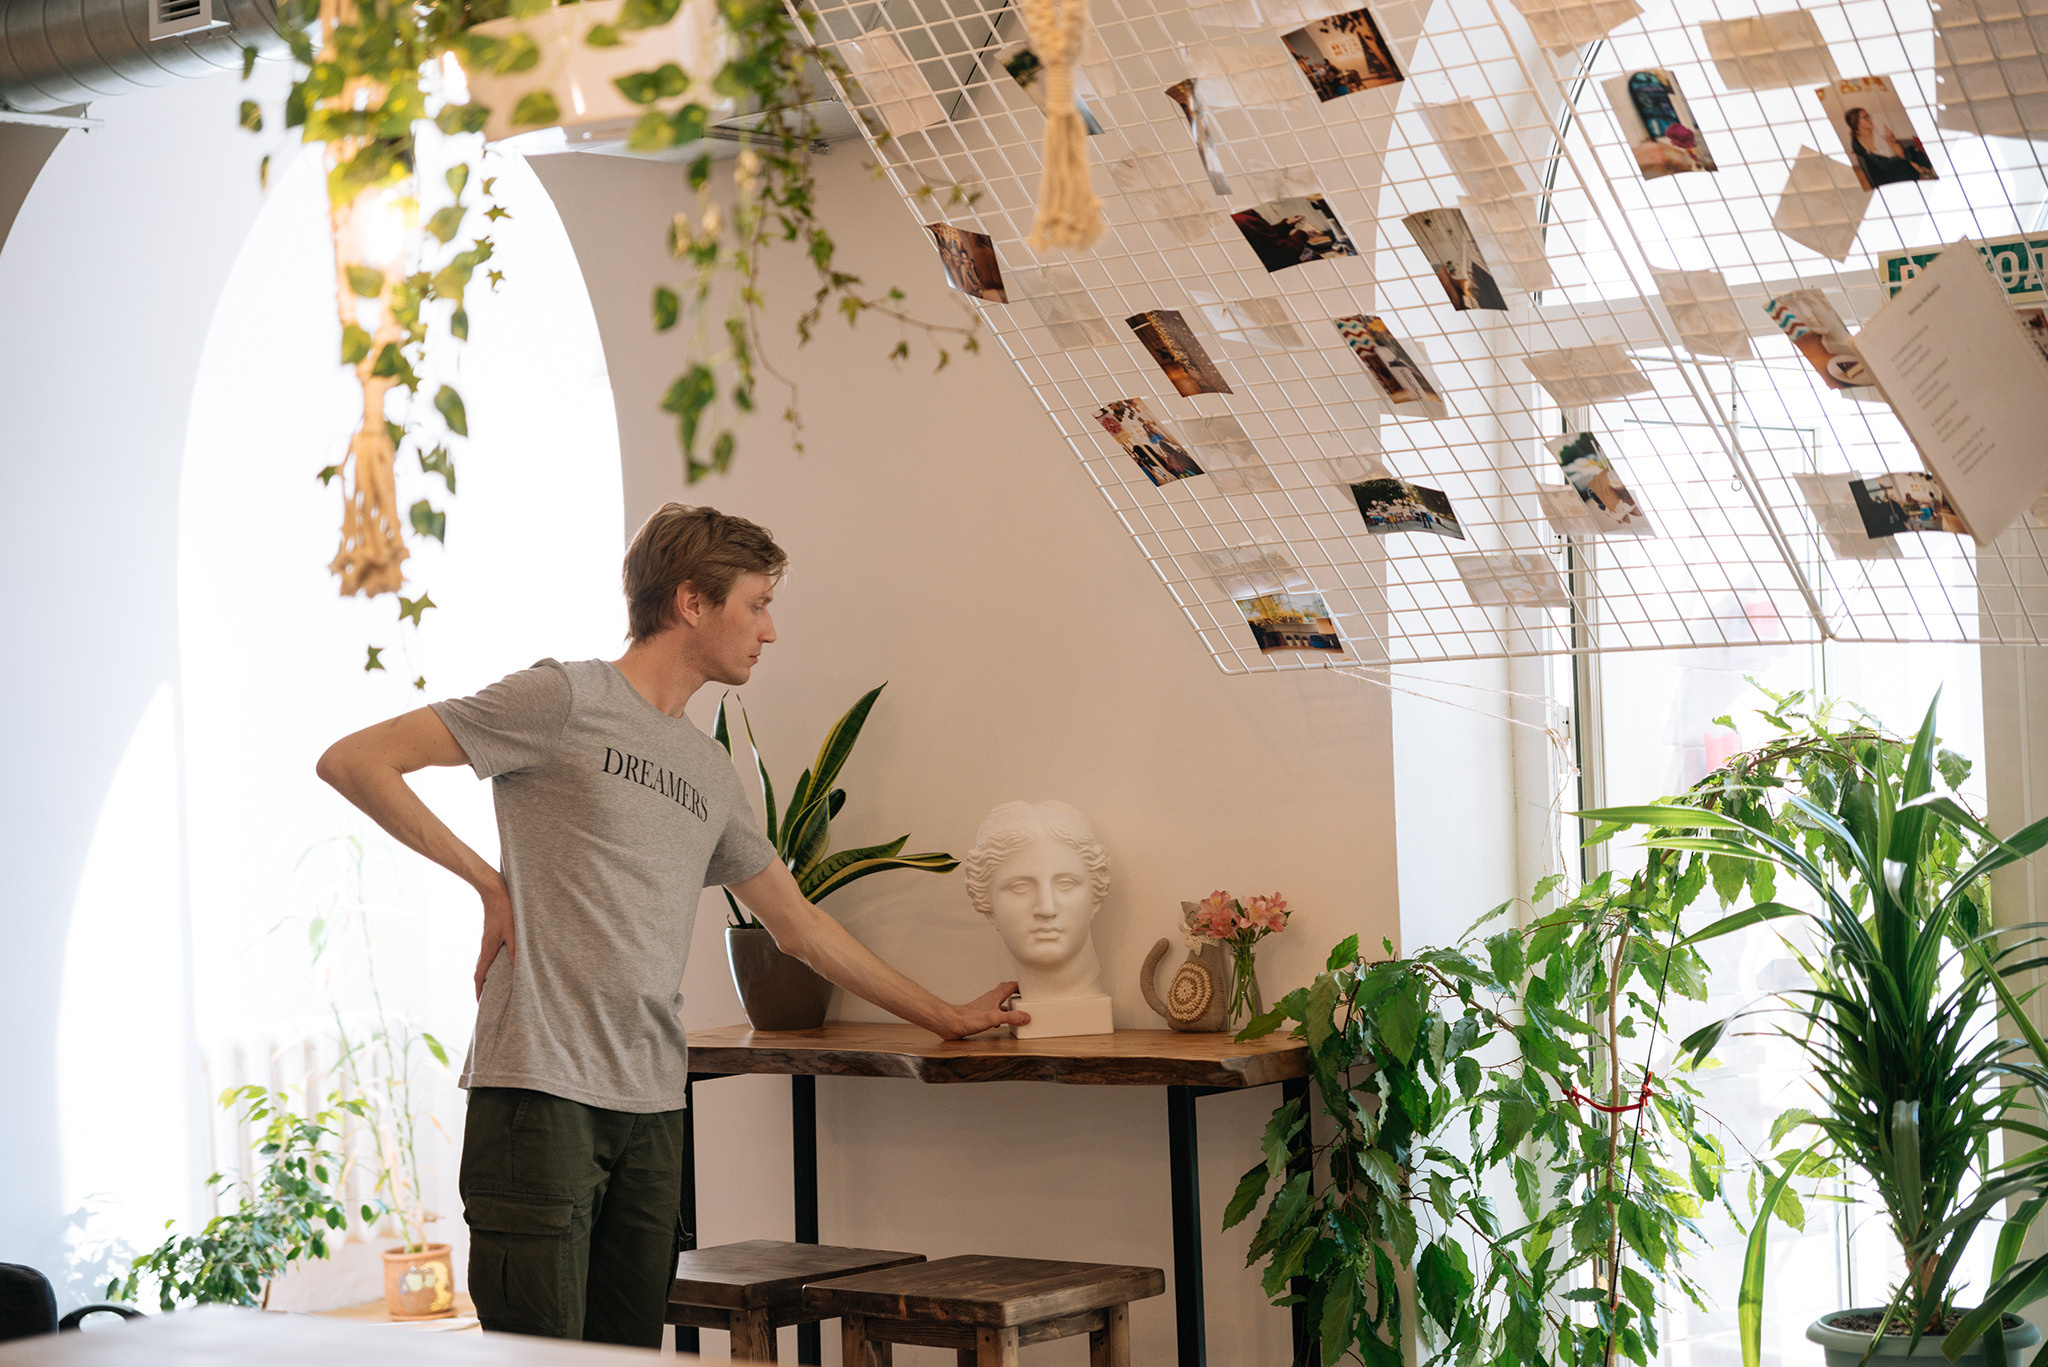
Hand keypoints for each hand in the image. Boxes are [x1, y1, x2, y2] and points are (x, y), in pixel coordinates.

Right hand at [474, 872, 513, 1000]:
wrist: (494, 890)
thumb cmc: (505, 909)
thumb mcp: (515, 931)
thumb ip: (517, 950)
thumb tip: (519, 970)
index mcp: (488, 950)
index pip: (480, 976)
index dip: (479, 991)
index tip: (480, 1004)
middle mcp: (485, 948)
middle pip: (481, 973)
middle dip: (483, 987)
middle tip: (489, 1000)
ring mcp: (488, 941)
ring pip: (486, 963)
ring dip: (489, 976)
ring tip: (497, 987)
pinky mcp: (492, 935)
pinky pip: (491, 955)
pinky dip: (494, 964)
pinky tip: (504, 964)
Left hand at [938, 982, 1030, 1039]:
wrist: (950, 1024)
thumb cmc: (966, 1019)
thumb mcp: (993, 1018)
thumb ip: (1010, 1017)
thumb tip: (1026, 1016)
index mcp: (994, 996)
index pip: (1011, 986)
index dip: (1022, 986)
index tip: (1031, 988)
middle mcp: (990, 1000)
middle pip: (1006, 991)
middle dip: (1016, 992)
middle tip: (1026, 997)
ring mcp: (985, 1007)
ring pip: (1000, 1002)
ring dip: (1009, 1004)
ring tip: (1018, 1010)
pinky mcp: (980, 1016)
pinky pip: (994, 1012)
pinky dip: (1001, 1014)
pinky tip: (1001, 1022)